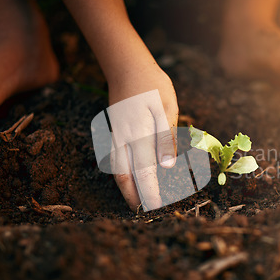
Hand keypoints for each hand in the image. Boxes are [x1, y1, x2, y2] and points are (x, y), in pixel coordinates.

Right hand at [107, 68, 178, 210]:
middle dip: (135, 196)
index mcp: (141, 134)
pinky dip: (119, 173)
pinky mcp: (113, 132)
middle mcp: (124, 139)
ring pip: (116, 169)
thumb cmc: (152, 85)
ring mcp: (116, 136)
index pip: (145, 172)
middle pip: (126, 176)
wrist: (127, 66)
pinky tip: (125, 179)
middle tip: (144, 212)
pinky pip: (113, 158)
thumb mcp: (166, 107)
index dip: (150, 191)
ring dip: (125, 188)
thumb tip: (167, 166)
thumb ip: (165, 138)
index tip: (156, 208)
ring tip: (134, 202)